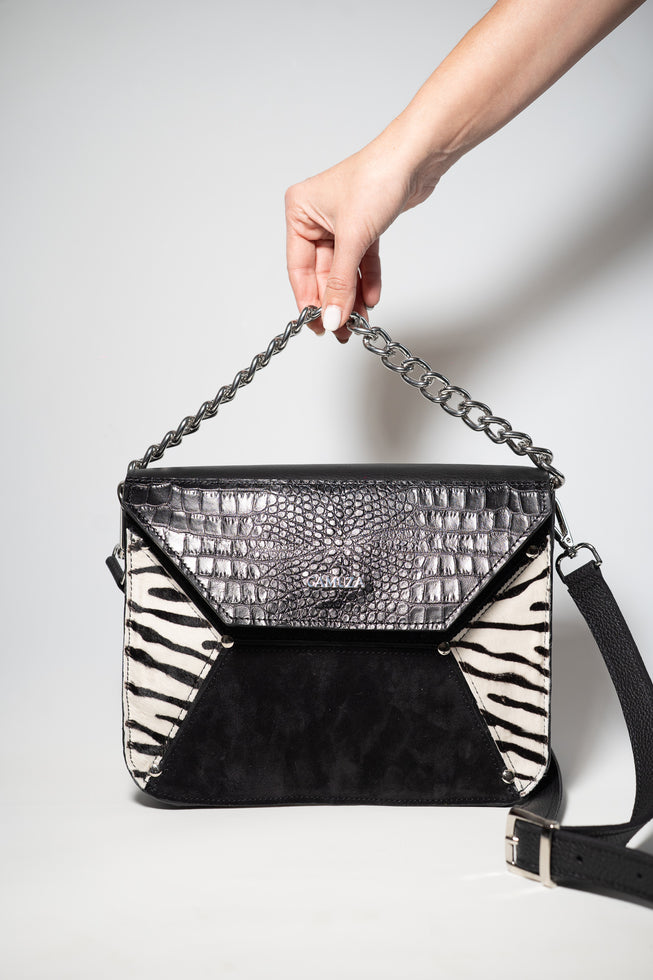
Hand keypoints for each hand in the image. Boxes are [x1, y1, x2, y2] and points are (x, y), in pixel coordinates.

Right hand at [285, 121, 442, 341]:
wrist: (416, 158)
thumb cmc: (376, 178)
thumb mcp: (352, 238)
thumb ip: (340, 283)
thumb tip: (330, 317)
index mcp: (299, 212)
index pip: (298, 267)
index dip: (308, 300)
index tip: (318, 325)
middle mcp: (316, 217)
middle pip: (322, 272)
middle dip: (334, 301)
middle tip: (340, 330)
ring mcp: (341, 222)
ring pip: (344, 269)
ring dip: (352, 295)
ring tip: (360, 321)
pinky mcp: (365, 226)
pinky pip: (361, 261)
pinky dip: (367, 279)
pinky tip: (373, 298)